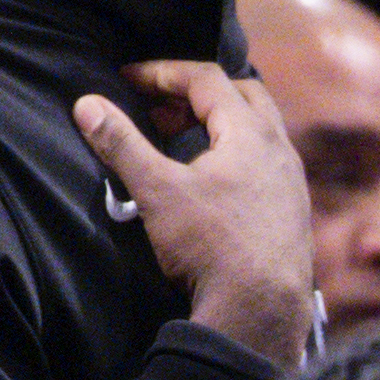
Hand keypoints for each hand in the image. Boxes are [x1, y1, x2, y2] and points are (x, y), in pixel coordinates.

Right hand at [74, 61, 314, 368]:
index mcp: (252, 132)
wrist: (261, 306)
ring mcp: (291, 178)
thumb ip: (122, 144)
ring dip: (217, 123)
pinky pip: (264, 161)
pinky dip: (233, 153)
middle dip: (195, 92)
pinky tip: (209, 179)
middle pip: (242, 95)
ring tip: (176, 138)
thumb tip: (87, 104)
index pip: (208, 78)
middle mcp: (280, 148)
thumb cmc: (212, 243)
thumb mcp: (157, 191)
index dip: (163, 72)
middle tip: (156, 108)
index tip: (127, 78)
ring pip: (257, 129)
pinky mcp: (292, 207)